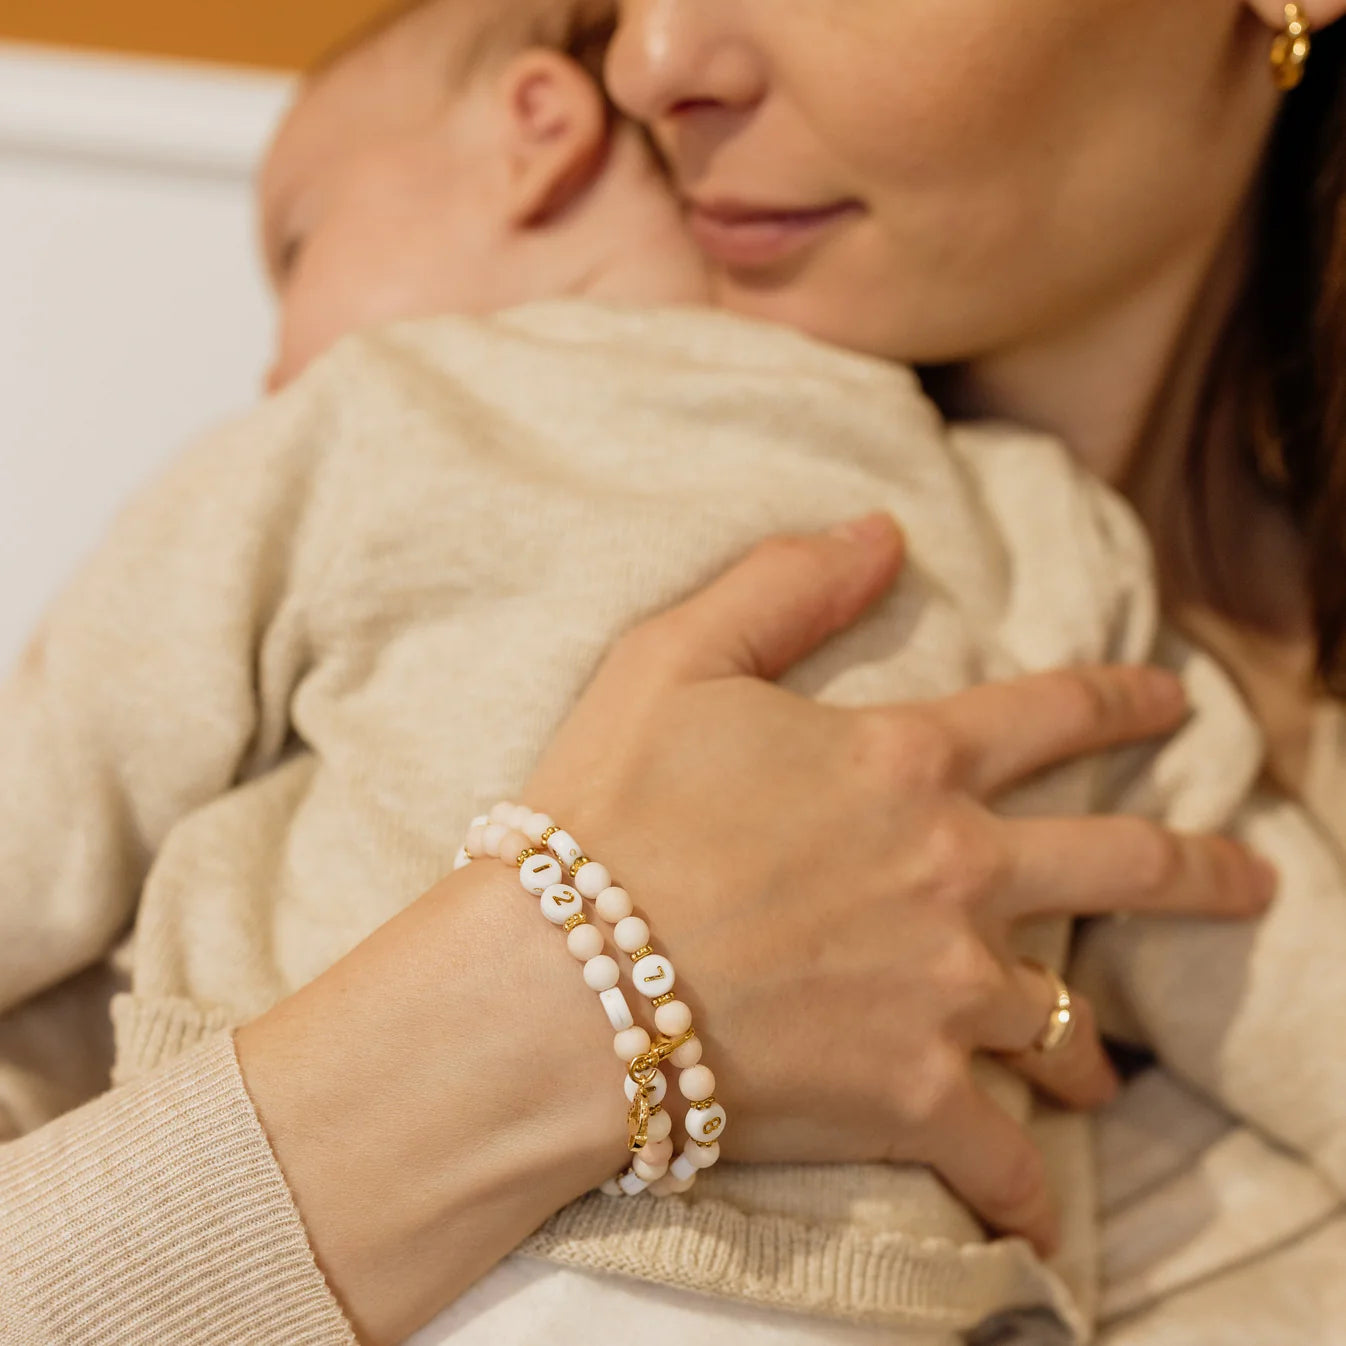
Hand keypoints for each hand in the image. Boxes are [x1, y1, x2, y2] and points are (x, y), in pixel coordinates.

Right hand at [524, 512, 1274, 1254]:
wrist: (561, 979)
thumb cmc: (607, 813)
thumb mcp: (675, 657)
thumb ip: (784, 584)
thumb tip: (881, 530)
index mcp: (906, 764)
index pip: (1049, 715)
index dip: (1121, 697)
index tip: (1172, 699)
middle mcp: (954, 870)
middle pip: (1119, 862)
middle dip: (1199, 869)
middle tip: (1250, 879)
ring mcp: (944, 987)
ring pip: (1065, 1019)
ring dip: (1088, 1045)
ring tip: (1103, 1069)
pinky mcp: (913, 1095)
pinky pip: (999, 1159)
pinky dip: (1021, 1192)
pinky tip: (1036, 1217)